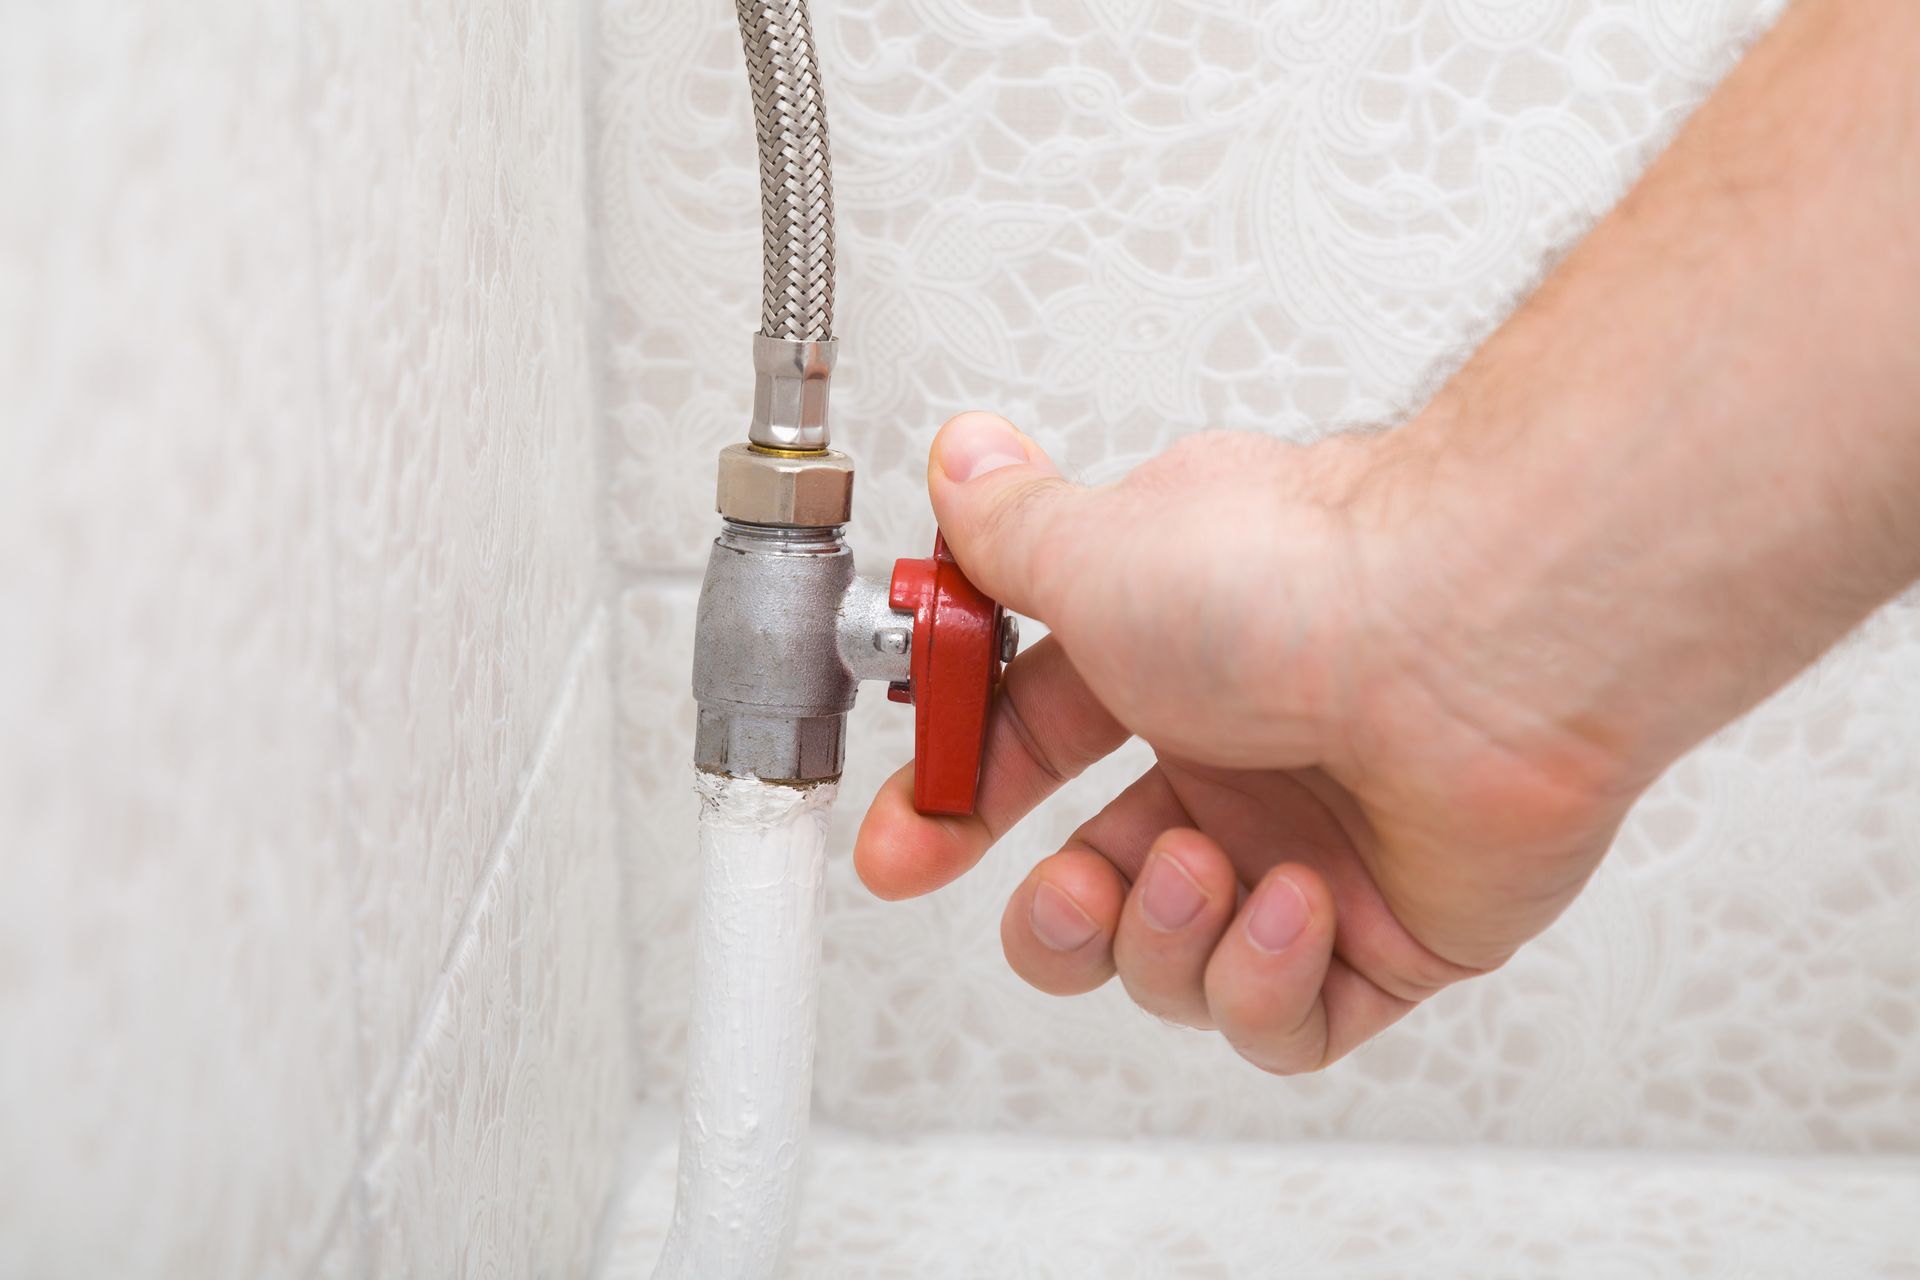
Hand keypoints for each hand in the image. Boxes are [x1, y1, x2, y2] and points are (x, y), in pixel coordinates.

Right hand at [854, 411, 1646, 1073]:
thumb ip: (1008, 532)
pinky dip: (1265, 983)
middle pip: (1100, 890)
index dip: (954, 811)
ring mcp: (1316, 850)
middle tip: (1065, 891)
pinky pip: (1284, 1024)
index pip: (1033, 757)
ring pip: (1177, 968)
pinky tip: (1295, 906)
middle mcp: (1241, 761)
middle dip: (1056, 920)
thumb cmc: (1301, 578)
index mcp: (1168, 669)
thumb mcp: (1097, 548)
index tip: (902, 853)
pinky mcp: (1392, 938)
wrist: (1473, 638)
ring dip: (1164, 937)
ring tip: (1209, 865)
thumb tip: (964, 462)